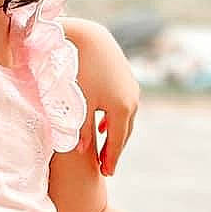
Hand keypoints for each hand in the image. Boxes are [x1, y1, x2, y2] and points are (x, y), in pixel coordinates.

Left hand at [69, 21, 140, 176]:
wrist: (89, 37)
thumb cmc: (79, 70)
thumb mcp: (78, 103)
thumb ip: (80, 129)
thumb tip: (81, 150)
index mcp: (120, 109)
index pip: (116, 142)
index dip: (111, 159)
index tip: (106, 174)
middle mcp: (131, 100)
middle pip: (124, 133)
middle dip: (115, 151)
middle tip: (107, 168)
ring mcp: (132, 89)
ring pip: (125, 119)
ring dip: (116, 135)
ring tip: (106, 149)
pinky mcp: (127, 79)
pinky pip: (124, 106)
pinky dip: (115, 119)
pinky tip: (103, 125)